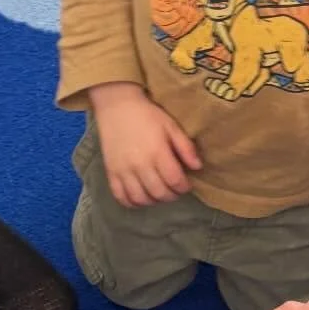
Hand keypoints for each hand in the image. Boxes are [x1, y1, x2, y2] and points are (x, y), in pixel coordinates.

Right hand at [92, 85, 202, 206]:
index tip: (186, 185)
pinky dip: (132, 202)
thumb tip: (198, 167)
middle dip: (171, 195)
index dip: (183, 187)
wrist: (117, 107)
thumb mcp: (171, 126)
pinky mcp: (111, 173)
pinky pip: (121, 197)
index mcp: (157, 152)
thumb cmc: (147, 115)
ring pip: (141, 199)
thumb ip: (185, 147)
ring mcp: (123, 171)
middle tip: (174, 189)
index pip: (174, 181)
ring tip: (158, 193)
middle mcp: (140, 165)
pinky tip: (140, 196)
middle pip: (159, 193)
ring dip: (153, 201)